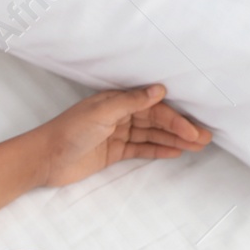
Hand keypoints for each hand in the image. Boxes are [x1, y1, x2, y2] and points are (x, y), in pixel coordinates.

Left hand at [36, 83, 210, 188]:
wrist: (43, 159)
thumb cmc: (68, 132)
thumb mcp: (101, 114)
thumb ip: (130, 102)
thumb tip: (159, 89)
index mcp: (116, 101)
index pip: (153, 108)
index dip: (175, 119)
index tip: (193, 130)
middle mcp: (119, 115)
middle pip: (156, 121)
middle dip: (181, 129)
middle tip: (205, 139)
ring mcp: (117, 134)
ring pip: (151, 135)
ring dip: (174, 140)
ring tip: (198, 147)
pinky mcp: (113, 152)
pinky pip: (140, 149)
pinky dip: (158, 150)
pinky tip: (176, 152)